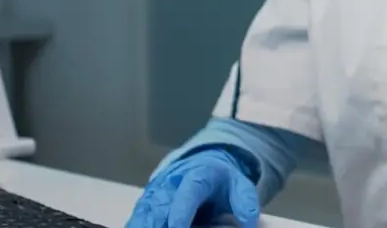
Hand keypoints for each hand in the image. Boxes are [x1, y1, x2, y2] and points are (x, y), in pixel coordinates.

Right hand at [126, 149, 260, 227]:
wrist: (204, 164)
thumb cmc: (222, 180)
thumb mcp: (240, 185)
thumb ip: (245, 203)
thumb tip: (249, 223)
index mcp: (197, 176)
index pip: (187, 194)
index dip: (181, 212)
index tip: (177, 227)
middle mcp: (172, 183)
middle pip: (160, 206)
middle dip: (157, 224)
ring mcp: (157, 192)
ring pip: (144, 212)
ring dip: (144, 223)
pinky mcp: (147, 202)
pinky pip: (138, 216)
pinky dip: (138, 224)